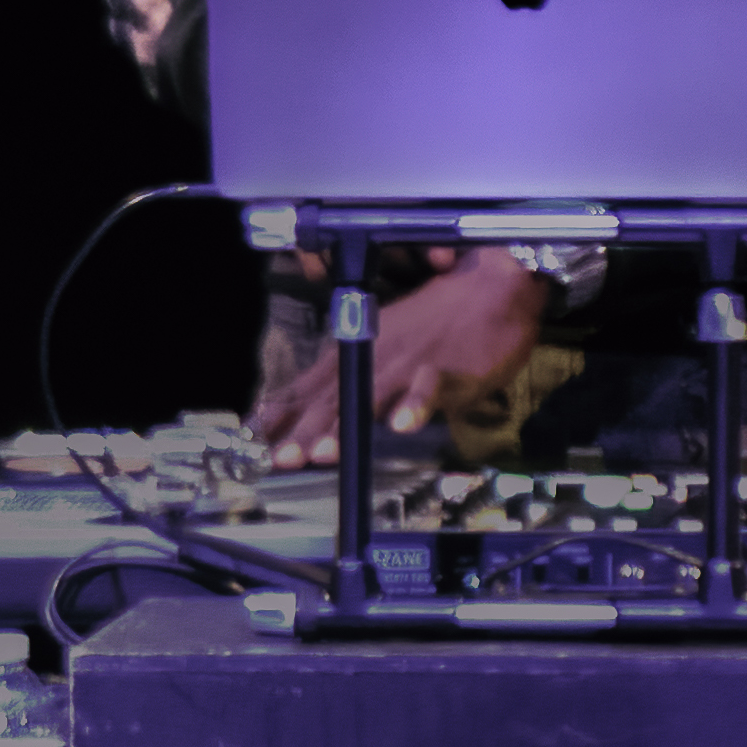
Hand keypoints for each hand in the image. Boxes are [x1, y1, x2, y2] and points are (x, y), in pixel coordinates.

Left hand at [249, 252, 546, 467]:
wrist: (493, 287)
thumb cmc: (439, 320)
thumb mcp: (384, 344)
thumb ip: (349, 377)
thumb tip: (312, 411)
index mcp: (355, 350)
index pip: (308, 386)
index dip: (280, 415)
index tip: (252, 442)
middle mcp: (374, 355)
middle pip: (332, 398)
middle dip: (305, 430)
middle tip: (281, 460)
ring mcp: (410, 361)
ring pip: (372, 393)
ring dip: (346, 422)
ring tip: (325, 452)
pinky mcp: (448, 367)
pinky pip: (430, 387)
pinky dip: (417, 404)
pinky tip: (403, 426)